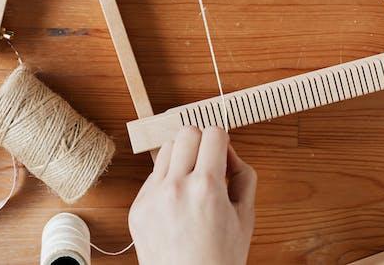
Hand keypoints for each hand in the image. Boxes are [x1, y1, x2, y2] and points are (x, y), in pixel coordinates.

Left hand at [128, 127, 256, 264]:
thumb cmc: (219, 260)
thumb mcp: (246, 218)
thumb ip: (243, 176)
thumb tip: (228, 152)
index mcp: (206, 187)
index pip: (213, 133)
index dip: (222, 141)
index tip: (222, 152)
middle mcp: (176, 187)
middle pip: (187, 133)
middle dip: (201, 143)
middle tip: (207, 164)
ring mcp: (152, 197)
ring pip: (166, 150)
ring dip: (181, 158)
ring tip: (191, 182)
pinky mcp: (137, 208)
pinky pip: (152, 178)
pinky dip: (166, 182)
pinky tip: (177, 204)